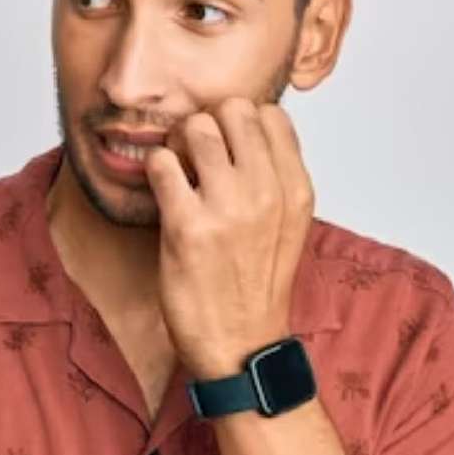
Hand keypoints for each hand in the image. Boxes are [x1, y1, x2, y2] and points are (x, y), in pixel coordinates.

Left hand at [144, 98, 314, 378]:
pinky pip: (162, 163)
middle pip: (233, 109)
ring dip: (178, 143)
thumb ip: (276, 176)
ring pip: (195, 127)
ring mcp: (228, 208)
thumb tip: (247, 128)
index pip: (271, 114)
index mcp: (297, 189)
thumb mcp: (288, 225)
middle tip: (196, 155)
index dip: (241, 124)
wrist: (240, 346)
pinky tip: (164, 195)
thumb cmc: (256, 285)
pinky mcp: (187, 226)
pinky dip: (156, 171)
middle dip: (208, 124)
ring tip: (178, 172)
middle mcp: (268, 192)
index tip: (227, 149)